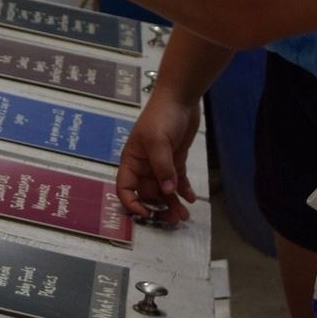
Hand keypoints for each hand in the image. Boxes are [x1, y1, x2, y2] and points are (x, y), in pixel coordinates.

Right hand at [116, 91, 199, 223]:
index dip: (132, 203)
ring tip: (185, 216)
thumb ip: (162, 168)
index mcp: (132, 160)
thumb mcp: (158, 141)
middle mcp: (144, 165)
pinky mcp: (175, 160)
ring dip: (172, 204)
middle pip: (147, 194)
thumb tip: (167, 192)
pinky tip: (191, 198)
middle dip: (160, 208)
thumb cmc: (162, 116)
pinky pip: (177, 181)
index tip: (147, 214)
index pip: (125, 188)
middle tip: (174, 219)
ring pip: (164, 191)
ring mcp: (160, 164)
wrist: (180, 97)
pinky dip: (183, 191)